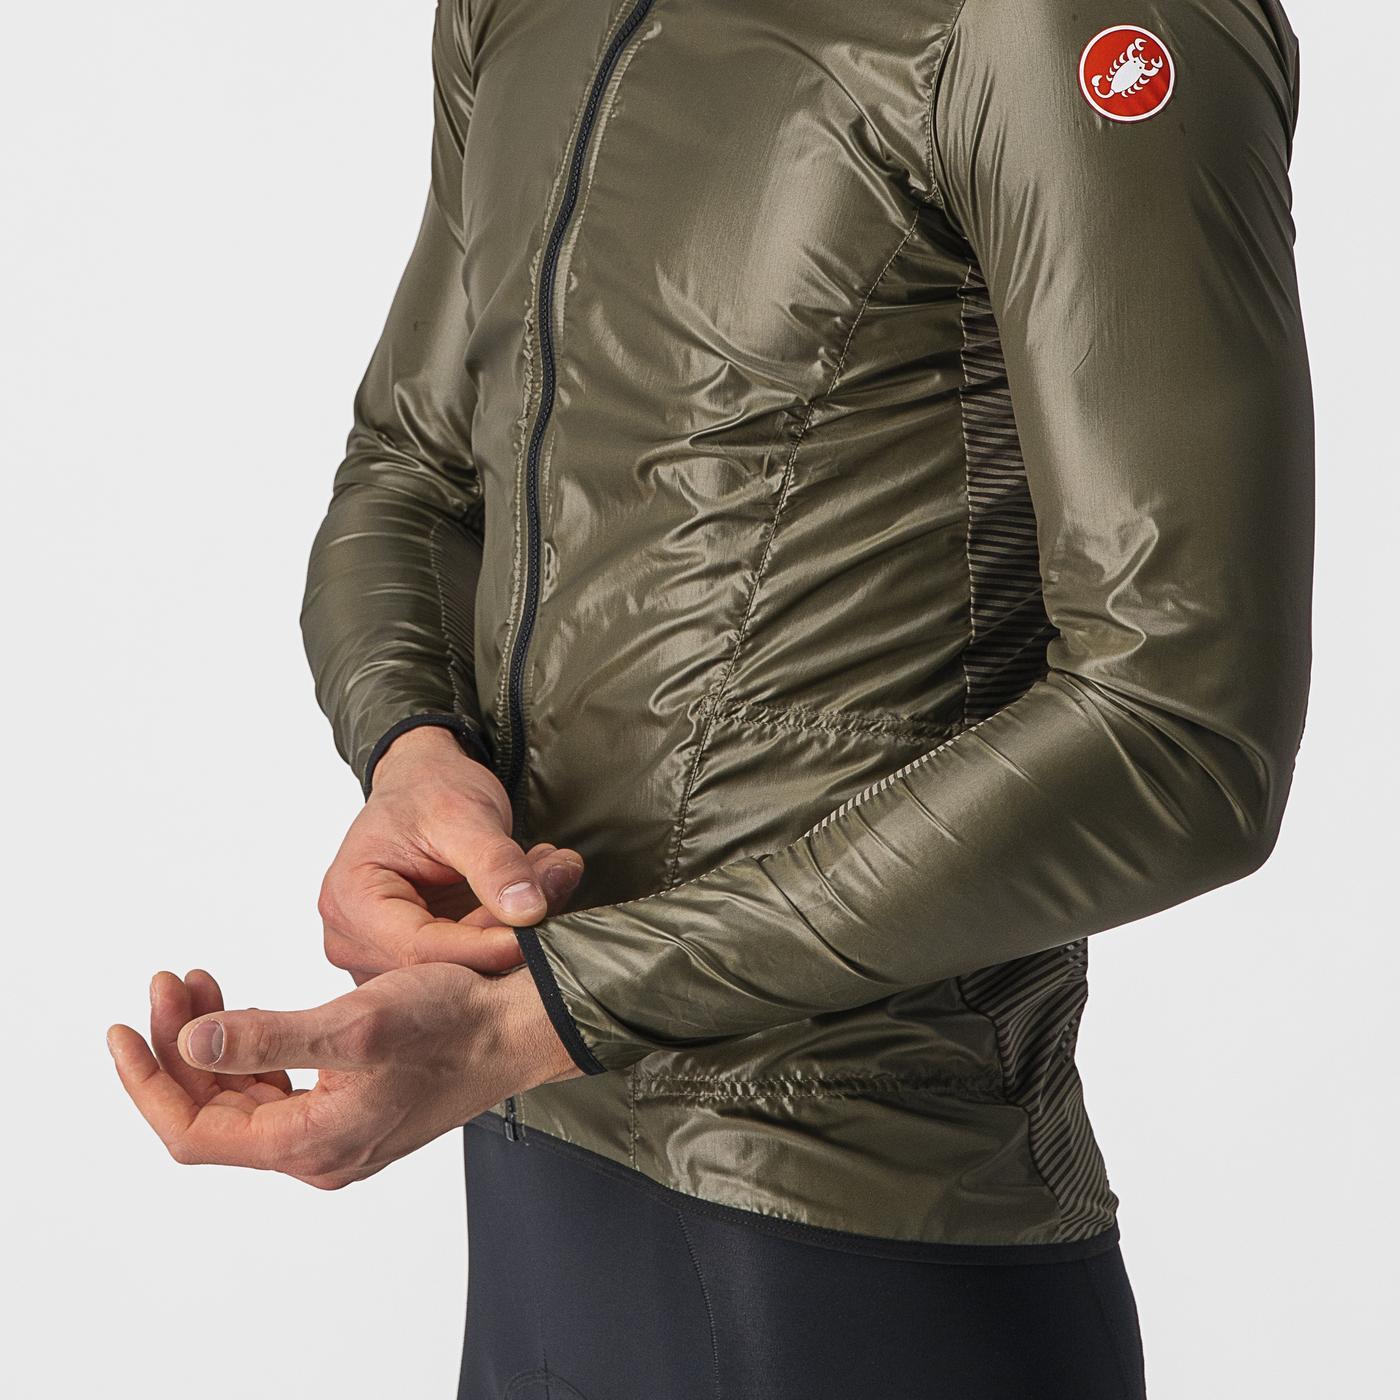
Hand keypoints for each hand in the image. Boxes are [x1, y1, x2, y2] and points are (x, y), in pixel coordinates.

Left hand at [108, 964, 576, 1188]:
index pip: (194, 1132)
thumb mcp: (355, 1021)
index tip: (123, 1030)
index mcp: (311, 1143)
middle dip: (179, 1048)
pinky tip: (246, 1009)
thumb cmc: (452, 1020)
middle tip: (173, 982)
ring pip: (243, 1099)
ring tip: (201, 984)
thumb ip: (268, 1037)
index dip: (147, 1085)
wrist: (518, 1024)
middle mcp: (318, 1152)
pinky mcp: (353, 1109)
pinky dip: (249, 1049)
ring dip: (211, 1045)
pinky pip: (277, 1090)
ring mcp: (336, 1134)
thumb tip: (190, 1047)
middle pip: (214, 1113)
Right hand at [320, 725, 583, 981]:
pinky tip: (533, 888)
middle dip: (506, 931)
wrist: (424, 783)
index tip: (538, 927)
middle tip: (557, 875)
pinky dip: (507, 929)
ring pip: (463, 967)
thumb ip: (496, 863)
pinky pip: (470, 961)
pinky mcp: (418, 957)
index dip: (484, 946)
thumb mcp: (464, 815)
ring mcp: (383, 954)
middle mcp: (355, 939)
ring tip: (549, 870)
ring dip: (513, 927)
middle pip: (441, 965)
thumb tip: (529, 912)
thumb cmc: (428, 790)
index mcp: (351, 900)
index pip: (419, 950)